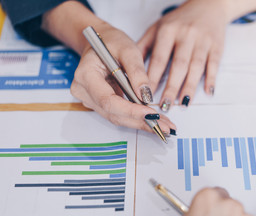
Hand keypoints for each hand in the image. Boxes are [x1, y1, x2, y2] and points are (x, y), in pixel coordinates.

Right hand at [41, 1, 175, 133]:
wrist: (101, 42)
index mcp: (86, 75)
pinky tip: (154, 120)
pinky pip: (119, 114)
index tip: (151, 115)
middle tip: (165, 127)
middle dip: (141, 121)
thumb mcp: (128, 49)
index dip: (130, 111)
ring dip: (141, 123)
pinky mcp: (100, 104)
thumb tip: (145, 96)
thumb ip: (137, 72)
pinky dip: (137, 118)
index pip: (108, 100)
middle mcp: (84, 91)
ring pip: (117, 118)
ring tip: (164, 125)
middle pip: (113, 114)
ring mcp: (90, 100)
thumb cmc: (112, 42)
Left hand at [138, 0, 227, 110]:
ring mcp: (203, 40)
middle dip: (171, 88)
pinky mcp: (217, 45)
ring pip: (196, 67)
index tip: (146, 95)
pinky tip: (208, 92)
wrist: (208, 5)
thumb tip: (130, 70)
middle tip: (164, 106)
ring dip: (189, 87)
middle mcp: (186, 35)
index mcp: (168, 30)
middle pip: (178, 65)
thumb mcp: (157, 27)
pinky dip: (211, 78)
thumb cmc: (179, 20)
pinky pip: (214, 64)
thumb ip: (144, 47)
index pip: (159, 58)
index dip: (153, 78)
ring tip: (183, 104)